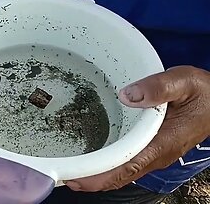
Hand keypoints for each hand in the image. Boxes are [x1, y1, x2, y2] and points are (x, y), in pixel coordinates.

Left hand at [65, 66, 209, 191]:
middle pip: (119, 174)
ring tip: (72, 169)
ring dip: (97, 173)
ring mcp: (154, 153)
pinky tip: (93, 158)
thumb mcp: (184, 81)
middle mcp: (156, 154)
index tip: (76, 177)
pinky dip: (107, 165)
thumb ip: (158, 87)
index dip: (99, 174)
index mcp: (162, 142)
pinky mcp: (151, 148)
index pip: (126, 166)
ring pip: (122, 171)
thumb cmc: (203, 93)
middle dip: (91, 178)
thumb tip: (127, 95)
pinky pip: (127, 162)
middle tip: (63, 174)